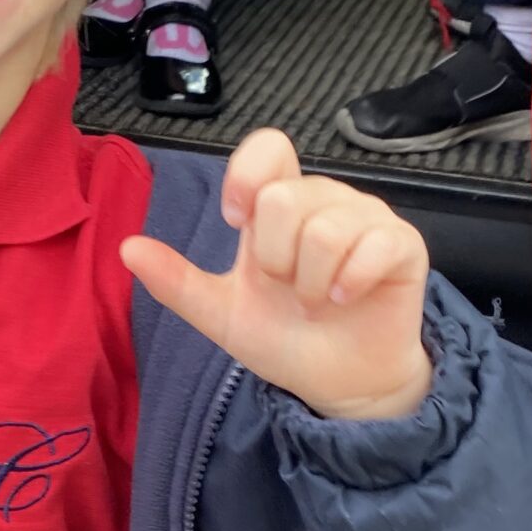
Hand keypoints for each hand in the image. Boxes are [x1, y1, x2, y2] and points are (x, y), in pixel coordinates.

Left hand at [121, 132, 432, 420]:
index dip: (247, 177)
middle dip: (275, 259)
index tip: (236, 221)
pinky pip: (375, 245)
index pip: (269, 147)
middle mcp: (324, 201)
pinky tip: (345, 301)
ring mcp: (367, 219)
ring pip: (326, 228)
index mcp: (278, 205)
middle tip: (287, 287)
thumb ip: (176, 282)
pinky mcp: (404, 245)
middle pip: (285, 198)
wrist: (338, 383)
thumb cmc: (284, 338)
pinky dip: (350, 283)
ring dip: (312, 282)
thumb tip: (127, 248)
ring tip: (317, 301)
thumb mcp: (221, 314)